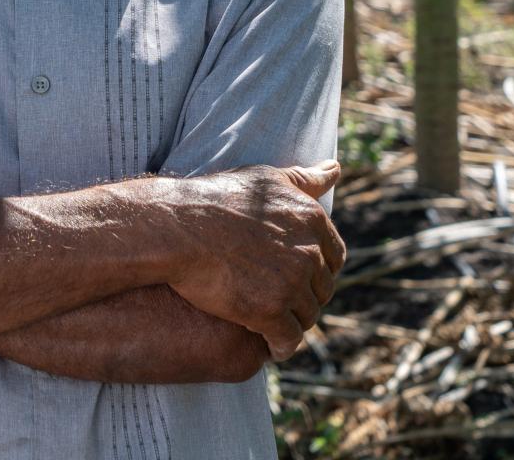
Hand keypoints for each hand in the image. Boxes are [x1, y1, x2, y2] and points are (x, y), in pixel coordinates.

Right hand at [158, 161, 346, 363]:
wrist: (177, 227)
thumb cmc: (216, 199)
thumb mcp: (265, 178)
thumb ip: (304, 178)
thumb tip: (336, 167)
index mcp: (312, 219)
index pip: (334, 256)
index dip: (315, 267)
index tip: (292, 272)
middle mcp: (309, 252)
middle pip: (322, 289)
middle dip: (303, 295)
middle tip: (275, 295)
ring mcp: (291, 284)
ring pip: (306, 316)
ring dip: (291, 320)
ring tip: (268, 319)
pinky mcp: (270, 312)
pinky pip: (287, 340)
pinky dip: (280, 345)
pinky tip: (267, 344)